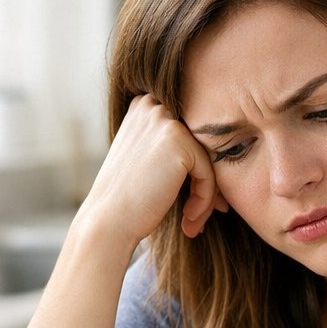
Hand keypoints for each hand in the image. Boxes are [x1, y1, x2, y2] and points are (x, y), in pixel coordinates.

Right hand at [71, 95, 227, 250]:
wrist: (108, 221)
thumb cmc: (127, 199)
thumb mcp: (147, 160)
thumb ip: (172, 147)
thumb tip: (217, 151)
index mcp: (143, 106)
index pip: (188, 135)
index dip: (196, 169)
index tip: (195, 201)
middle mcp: (153, 107)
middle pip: (200, 144)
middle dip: (205, 182)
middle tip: (198, 214)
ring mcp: (165, 122)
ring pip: (207, 160)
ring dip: (206, 195)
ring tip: (192, 221)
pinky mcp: (179, 142)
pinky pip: (209, 174)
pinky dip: (204, 200)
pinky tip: (188, 219)